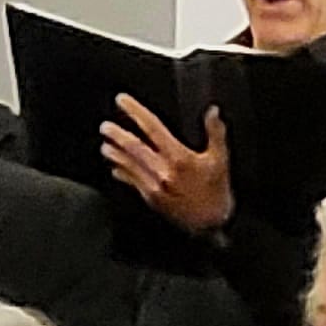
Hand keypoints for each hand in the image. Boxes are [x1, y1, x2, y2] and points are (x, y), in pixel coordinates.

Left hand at [102, 97, 232, 233]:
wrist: (211, 224)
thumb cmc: (217, 191)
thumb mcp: (220, 159)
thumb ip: (215, 133)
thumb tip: (213, 111)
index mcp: (179, 158)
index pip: (153, 128)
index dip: (136, 112)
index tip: (123, 101)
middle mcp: (162, 171)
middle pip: (133, 147)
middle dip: (117, 134)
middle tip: (105, 126)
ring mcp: (154, 186)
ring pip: (128, 165)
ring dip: (114, 154)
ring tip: (104, 145)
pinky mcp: (150, 199)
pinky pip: (132, 182)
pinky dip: (122, 173)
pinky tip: (115, 167)